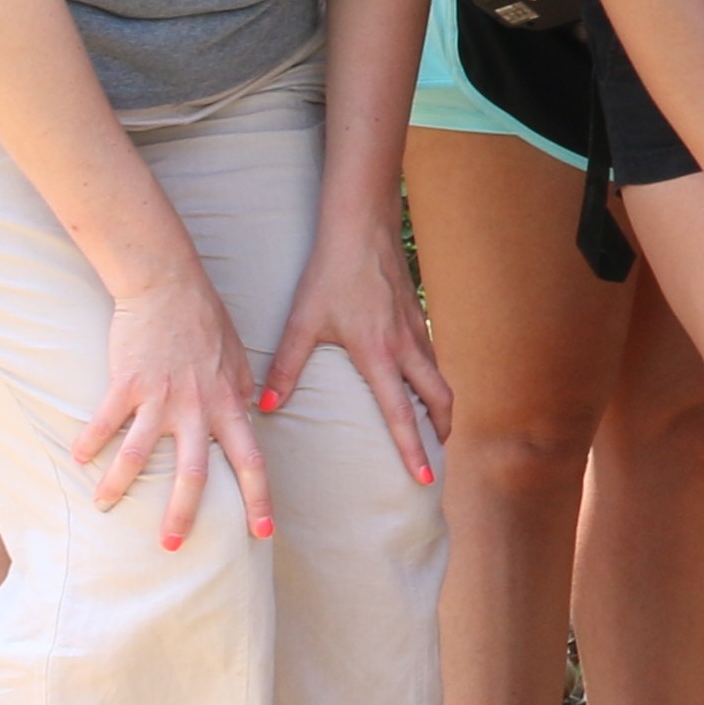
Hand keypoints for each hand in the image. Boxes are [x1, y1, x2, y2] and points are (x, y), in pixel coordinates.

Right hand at [72, 274, 274, 552]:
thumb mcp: (236, 360)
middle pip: (194, 475)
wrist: (169, 286)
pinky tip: (79, 459)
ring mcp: (160, 397)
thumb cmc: (205, 322)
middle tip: (173, 545)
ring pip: (139, 456)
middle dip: (183, 515)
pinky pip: (104, 423)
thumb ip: (239, 394)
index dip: (260, 498)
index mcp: (228, 404)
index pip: (252, 460)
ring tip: (103, 506)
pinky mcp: (126, 384)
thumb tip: (251, 418)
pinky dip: (89, 444)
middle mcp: (197, 407)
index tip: (264, 532)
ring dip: (118, 487)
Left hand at [256, 221, 448, 486]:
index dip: (412, 448)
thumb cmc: (331, 273)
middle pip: (438, 398)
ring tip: (433, 424)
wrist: (362, 228)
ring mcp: (416, 330)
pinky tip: (420, 380)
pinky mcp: (417, 315)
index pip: (399, 413)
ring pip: (439, 376)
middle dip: (440, 429)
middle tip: (436, 455)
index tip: (422, 476)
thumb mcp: (303, 320)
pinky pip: (432, 355)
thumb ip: (287, 366)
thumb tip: (264, 405)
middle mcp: (406, 347)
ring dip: (439, 404)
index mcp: (379, 355)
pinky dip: (432, 377)